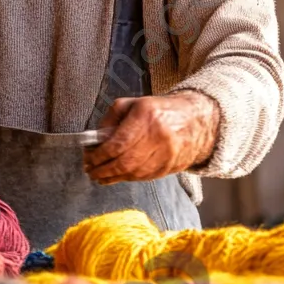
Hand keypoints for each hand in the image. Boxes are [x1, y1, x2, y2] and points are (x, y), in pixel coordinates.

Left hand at [83, 91, 220, 184]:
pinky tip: (116, 177)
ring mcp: (166, 154)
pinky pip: (143, 177)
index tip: (88, 158)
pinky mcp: (169, 167)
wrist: (194, 120)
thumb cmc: (158, 110)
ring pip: (133, 173)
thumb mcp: (132, 104)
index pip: (117, 143)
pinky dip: (127, 179)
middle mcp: (157, 136)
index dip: (99, 155)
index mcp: (146, 116)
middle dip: (103, 170)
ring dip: (112, 177)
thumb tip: (95, 139)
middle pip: (124, 162)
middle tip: (90, 171)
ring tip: (99, 177)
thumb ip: (111, 119)